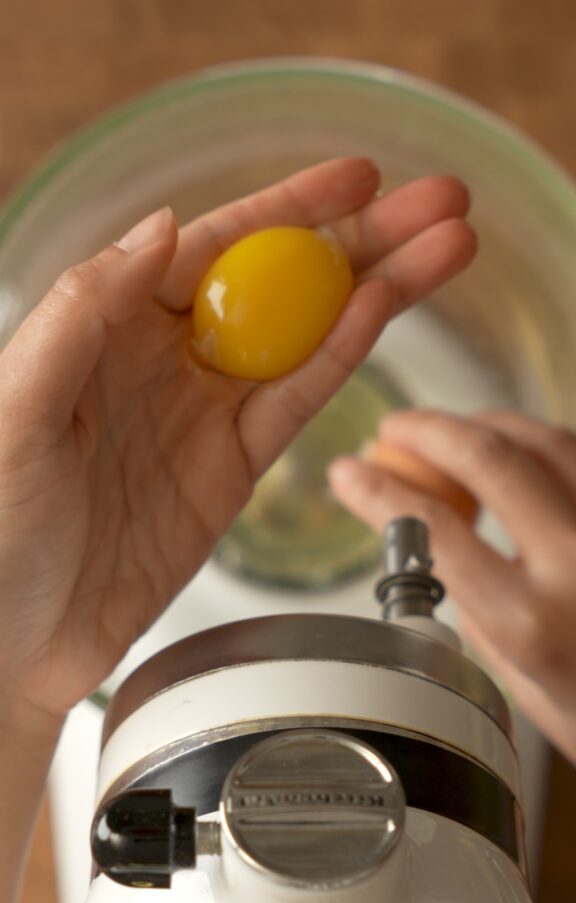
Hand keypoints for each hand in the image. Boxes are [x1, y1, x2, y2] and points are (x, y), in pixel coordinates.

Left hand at [0, 158, 474, 715]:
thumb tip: (158, 226)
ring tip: (444, 251)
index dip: (290, 208)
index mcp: (109, 326)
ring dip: (376, 292)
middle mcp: (164, 359)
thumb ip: (82, 311)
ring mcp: (205, 414)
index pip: (214, 246)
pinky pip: (295, 405)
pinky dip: (343, 361)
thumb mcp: (16, 407)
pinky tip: (383, 318)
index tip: (356, 178)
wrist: (18, 640)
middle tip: (436, 206)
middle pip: (279, 283)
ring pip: (305, 337)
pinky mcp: (231, 470)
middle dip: (360, 240)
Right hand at [329, 409, 575, 763]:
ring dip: (488, 424)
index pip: (435, 528)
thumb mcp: (523, 687)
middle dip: (430, 429)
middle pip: (490, 457)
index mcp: (530, 621)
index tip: (351, 471)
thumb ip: (482, 615)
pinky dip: (543, 442)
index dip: (380, 490)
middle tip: (397, 428)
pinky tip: (522, 451)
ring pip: (546, 439)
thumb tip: (452, 556)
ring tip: (455, 431)